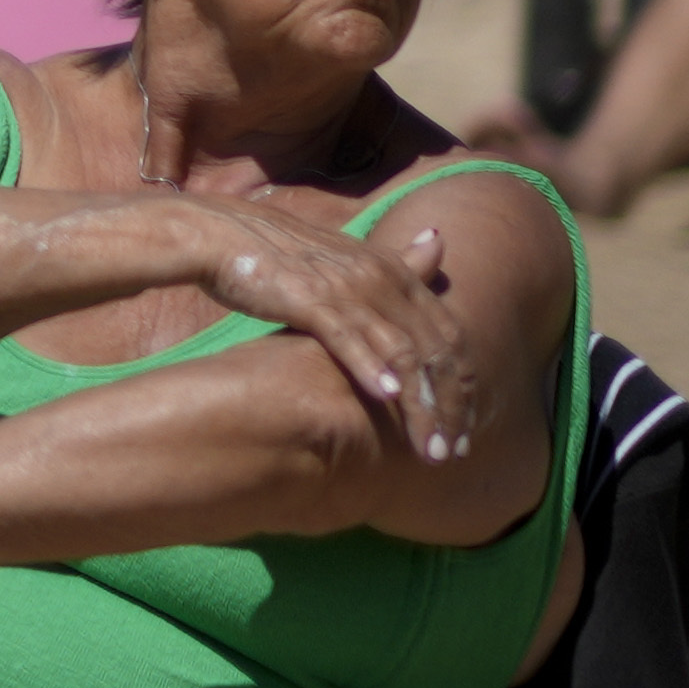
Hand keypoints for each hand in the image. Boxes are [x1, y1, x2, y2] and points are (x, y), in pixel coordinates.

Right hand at [170, 188, 478, 467]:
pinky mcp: (310, 297)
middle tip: (453, 453)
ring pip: (402, 351)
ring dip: (420, 405)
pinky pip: (349, 335)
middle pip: (435, 350)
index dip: (461, 386)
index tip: (463, 430)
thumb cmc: (285, 255)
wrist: (224, 234)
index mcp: (393, 271)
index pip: (449, 336)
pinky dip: (371, 365)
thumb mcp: (351, 259)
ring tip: (428, 448)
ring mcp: (348, 287)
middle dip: (448, 407)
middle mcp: (381, 277)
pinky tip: (387, 396)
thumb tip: (439, 242)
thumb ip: (397, 265)